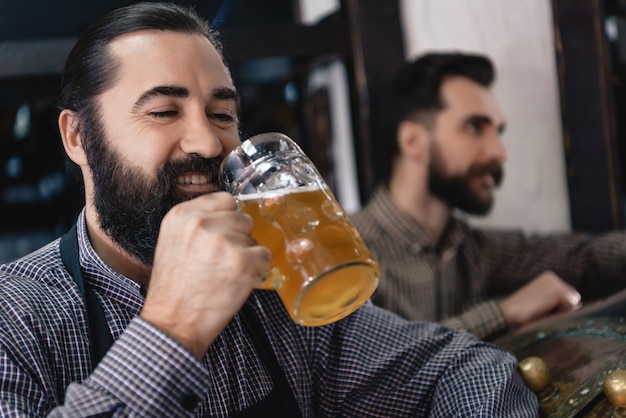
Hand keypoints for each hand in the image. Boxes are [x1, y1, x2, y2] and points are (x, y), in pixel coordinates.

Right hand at [140, 192, 271, 358]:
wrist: (173, 322)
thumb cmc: (174, 288)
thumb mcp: (173, 241)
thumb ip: (198, 223)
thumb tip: (229, 215)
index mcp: (182, 215)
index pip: (224, 199)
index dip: (228, 219)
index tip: (224, 234)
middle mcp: (202, 223)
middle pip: (242, 218)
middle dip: (238, 239)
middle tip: (221, 261)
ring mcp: (224, 241)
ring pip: (253, 239)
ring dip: (246, 256)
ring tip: (225, 274)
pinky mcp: (243, 261)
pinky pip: (265, 256)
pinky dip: (257, 270)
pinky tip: (238, 281)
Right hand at [498, 271, 581, 328]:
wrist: (508, 312)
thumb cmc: (522, 312)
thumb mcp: (541, 302)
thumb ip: (558, 302)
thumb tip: (580, 304)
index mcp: (547, 278)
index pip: (568, 294)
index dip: (559, 306)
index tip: (540, 307)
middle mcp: (552, 277)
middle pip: (573, 297)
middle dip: (563, 307)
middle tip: (542, 310)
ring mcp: (555, 283)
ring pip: (574, 302)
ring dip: (562, 311)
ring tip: (543, 311)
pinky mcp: (557, 291)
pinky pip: (571, 307)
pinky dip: (561, 313)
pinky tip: (544, 310)